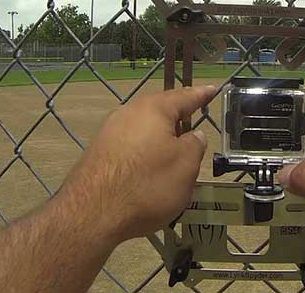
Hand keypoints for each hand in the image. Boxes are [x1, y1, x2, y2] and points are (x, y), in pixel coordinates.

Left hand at [56, 86, 216, 242]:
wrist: (91, 214)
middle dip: (178, 118)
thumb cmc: (147, 184)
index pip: (185, 96)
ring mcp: (109, 133)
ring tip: (175, 154)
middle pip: (161, 111)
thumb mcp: (186, 165)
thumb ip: (195, 144)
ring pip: (144, 130)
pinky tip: (150, 171)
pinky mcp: (98, 153)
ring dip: (161, 139)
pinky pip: (131, 146)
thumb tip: (192, 135)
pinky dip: (145, 154)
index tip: (214, 89)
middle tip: (194, 123)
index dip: (202, 94)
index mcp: (154, 109)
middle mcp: (128, 113)